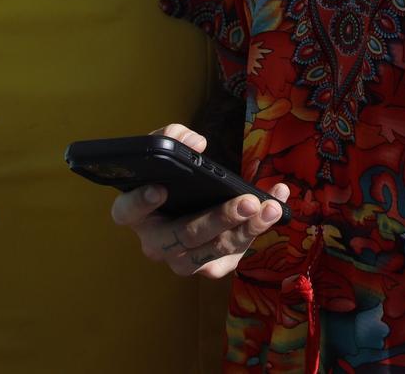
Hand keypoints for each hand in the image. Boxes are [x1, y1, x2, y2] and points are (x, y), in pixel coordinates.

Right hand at [108, 124, 289, 278]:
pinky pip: (235, 254)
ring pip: (215, 250)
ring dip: (248, 228)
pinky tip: (276, 205)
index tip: (160, 188)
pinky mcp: (210, 267)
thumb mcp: (169, 153)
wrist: (191, 206)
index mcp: (136, 214)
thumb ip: (174, 138)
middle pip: (185, 236)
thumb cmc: (175, 180)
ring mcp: (182, 261)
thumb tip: (196, 143)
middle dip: (220, 219)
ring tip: (270, 207)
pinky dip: (258, 229)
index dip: (141, 202)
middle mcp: (156, 244)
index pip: (128, 212)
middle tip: (247, 201)